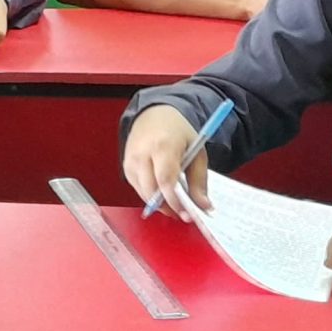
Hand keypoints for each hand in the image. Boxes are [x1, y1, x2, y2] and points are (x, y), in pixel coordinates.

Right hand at [122, 104, 213, 218]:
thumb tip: (204, 206)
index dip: (174, 201)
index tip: (186, 213)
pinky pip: (138, 188)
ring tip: (176, 206)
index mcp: (163, 146)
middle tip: (183, 215)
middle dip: (167, 207)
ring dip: (159, 203)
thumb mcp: (197, 152)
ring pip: (143, 192)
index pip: (165, 180)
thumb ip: (200, 181)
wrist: (155, 115)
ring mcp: (131, 160)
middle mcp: (142, 153)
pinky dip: (150, 195)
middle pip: (151, 190)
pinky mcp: (126, 167)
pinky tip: (163, 194)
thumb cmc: (178, 132)